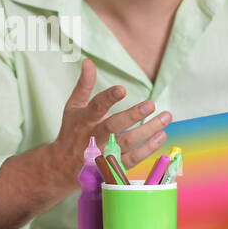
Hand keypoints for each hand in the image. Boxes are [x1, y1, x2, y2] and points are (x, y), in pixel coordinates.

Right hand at [46, 59, 170, 189]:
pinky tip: (162, 135)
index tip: (122, 89)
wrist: (62, 166)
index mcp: (84, 120)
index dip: (108, 98)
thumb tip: (88, 62)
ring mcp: (104, 152)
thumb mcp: (73, 107)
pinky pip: (133, 158)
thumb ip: (84, 85)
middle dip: (132, 115)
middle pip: (113, 126)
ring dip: (148, 130)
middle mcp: (94, 136)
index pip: (96, 106)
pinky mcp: (113, 165)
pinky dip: (149, 148)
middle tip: (150, 104)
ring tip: (166, 117)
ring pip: (128, 142)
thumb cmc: (71, 131)